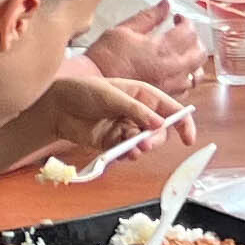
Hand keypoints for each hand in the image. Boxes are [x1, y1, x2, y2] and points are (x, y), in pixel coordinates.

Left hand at [39, 65, 191, 157]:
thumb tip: (159, 124)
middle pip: (160, 131)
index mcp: (142, 94)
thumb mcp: (111, 95)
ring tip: (132, 149)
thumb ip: (136, 110)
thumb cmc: (82, 90)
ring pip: (144, 143)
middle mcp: (137, 112)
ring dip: (141, 148)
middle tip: (145, 142)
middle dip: (156, 138)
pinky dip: (127, 154)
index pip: (171, 108)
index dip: (183, 122)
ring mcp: (125, 128)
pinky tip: (122, 153)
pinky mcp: (112, 142)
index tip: (189, 138)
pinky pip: (127, 152)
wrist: (56, 106)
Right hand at [83, 5, 206, 100]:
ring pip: (196, 74)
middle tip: (183, 34)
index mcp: (161, 49)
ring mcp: (169, 85)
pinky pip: (185, 89)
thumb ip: (148, 16)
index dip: (185, 21)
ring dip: (193, 61)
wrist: (93, 83)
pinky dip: (184, 78)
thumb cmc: (104, 57)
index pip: (188, 31)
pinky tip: (173, 71)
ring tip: (182, 54)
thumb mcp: (123, 29)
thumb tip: (165, 5)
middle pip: (199, 53)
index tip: (177, 18)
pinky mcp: (163, 96)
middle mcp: (170, 68)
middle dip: (195, 40)